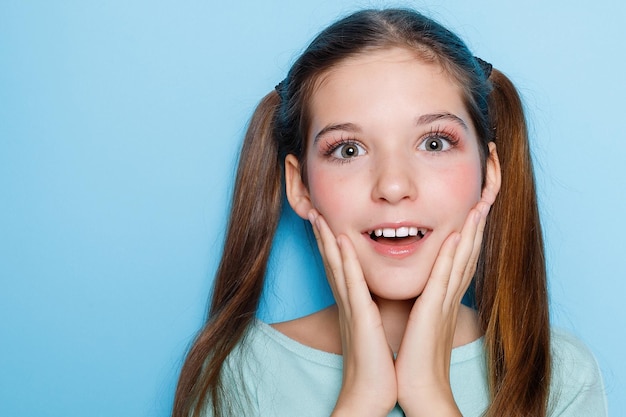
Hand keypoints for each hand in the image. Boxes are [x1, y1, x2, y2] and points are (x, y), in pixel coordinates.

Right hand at [308, 210, 396, 416]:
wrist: (369, 396)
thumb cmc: (375, 366)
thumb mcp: (371, 332)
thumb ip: (368, 313)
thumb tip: (371, 302)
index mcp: (353, 305)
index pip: (340, 267)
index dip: (331, 243)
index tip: (326, 220)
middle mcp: (347, 302)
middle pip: (332, 261)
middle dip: (323, 234)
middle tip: (314, 209)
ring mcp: (351, 307)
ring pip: (337, 265)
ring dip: (327, 239)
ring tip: (319, 215)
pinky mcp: (360, 316)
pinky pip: (352, 282)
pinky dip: (346, 259)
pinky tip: (340, 240)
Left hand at [394, 202, 490, 416]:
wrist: (421, 391)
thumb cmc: (416, 362)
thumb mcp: (422, 327)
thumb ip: (425, 308)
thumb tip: (423, 297)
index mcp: (444, 302)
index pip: (459, 263)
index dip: (469, 237)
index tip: (473, 214)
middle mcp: (449, 299)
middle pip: (467, 256)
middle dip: (476, 228)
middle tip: (484, 200)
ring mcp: (443, 304)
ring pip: (460, 261)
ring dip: (470, 232)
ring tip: (478, 206)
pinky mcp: (433, 311)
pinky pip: (443, 277)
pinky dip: (451, 255)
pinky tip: (456, 235)